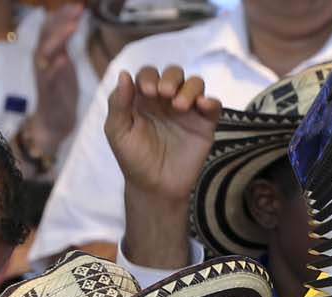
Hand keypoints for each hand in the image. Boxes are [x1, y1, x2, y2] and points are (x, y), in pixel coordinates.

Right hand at [24, 3, 85, 161]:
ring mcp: (42, 75)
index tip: (78, 6)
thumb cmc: (59, 89)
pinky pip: (47, 78)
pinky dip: (54, 67)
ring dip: (58, 38)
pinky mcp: (46, 92)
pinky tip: (64, 59)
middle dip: (61, 20)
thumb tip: (71, 19)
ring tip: (73, 27)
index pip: (50, 26)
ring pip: (44, 52)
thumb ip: (64, 42)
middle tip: (78, 10)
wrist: (53, 120)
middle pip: (46, 34)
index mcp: (46, 51)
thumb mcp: (63, 60)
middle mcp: (41, 60)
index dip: (62, 15)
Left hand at [105, 65, 219, 203]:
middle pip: (174, 73)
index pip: (148, 74)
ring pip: (195, 84)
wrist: (155, 187)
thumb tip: (124, 73)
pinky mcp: (204, 123)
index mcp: (144, 98)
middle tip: (165, 94)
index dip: (149, 77)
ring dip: (189, 88)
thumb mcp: (118, 132)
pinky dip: (210, 101)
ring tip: (180, 106)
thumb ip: (118, 104)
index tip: (148, 92)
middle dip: (171, 78)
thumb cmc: (133, 159)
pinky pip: (213, 105)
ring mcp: (187, 110)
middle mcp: (166, 100)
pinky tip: (202, 105)